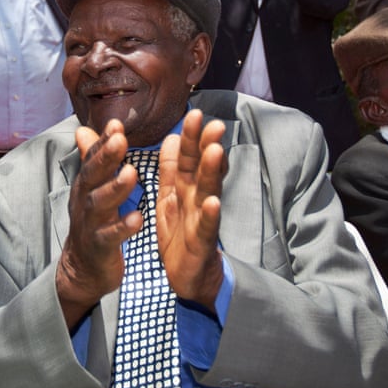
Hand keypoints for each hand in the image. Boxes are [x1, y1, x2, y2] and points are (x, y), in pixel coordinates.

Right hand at [56, 119, 141, 327]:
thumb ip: (92, 160)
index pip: (93, 159)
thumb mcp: (91, 190)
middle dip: (105, 158)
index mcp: (87, 186)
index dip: (103, 142)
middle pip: (93, 176)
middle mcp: (85, 201)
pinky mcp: (99, 247)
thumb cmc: (93, 223)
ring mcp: (90, 224)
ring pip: (99, 204)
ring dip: (115, 188)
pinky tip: (138, 218)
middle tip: (120, 140)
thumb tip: (84, 129)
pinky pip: (110, 236)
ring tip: (132, 174)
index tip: (116, 124)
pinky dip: (122, 227)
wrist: (82, 269)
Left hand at [156, 110, 226, 309]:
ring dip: (213, 172)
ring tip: (216, 152)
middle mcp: (197, 198)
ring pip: (208, 191)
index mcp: (185, 186)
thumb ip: (172, 168)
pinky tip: (214, 203)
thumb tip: (171, 136)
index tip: (194, 112)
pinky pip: (207, 227)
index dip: (191, 136)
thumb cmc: (181, 232)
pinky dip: (210, 215)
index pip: (189, 156)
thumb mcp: (171, 196)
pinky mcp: (202, 243)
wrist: (188, 275)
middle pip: (202, 168)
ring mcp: (202, 219)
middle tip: (213, 123)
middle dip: (207, 146)